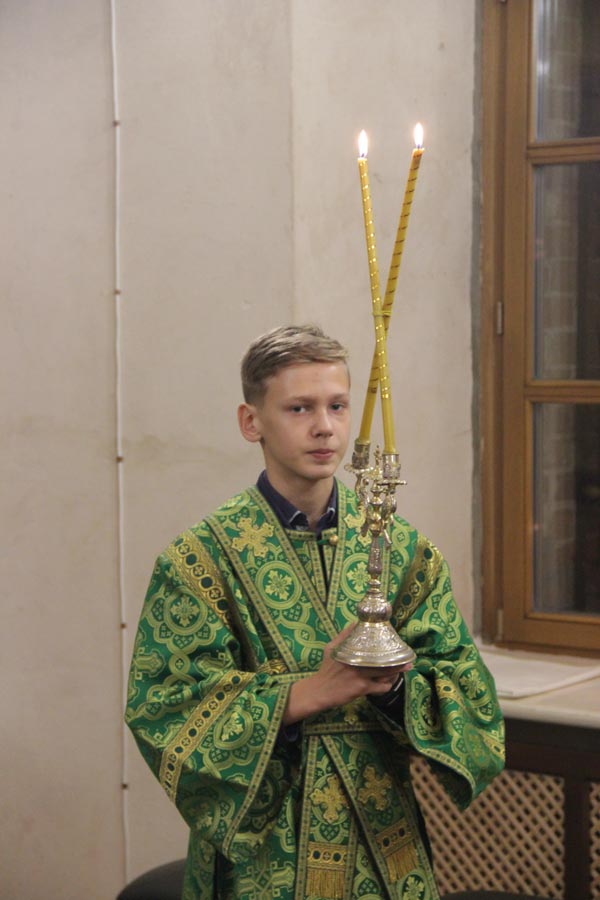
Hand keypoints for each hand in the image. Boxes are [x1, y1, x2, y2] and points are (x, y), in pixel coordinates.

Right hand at [282, 626, 411, 724]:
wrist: (319, 691)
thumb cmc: (326, 669)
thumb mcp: (331, 649)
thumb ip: (344, 636)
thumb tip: (355, 623)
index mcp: (349, 649)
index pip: (372, 644)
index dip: (386, 645)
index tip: (396, 643)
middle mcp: (355, 661)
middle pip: (383, 659)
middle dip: (398, 661)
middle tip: (408, 660)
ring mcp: (359, 675)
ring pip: (384, 673)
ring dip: (395, 673)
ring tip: (404, 670)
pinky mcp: (361, 688)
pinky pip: (380, 688)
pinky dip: (386, 686)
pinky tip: (388, 684)